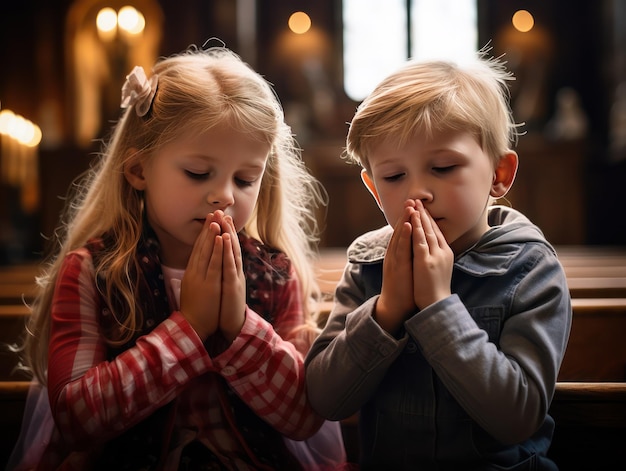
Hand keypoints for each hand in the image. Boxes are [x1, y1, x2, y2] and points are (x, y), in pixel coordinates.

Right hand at [180, 216, 222, 339]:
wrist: (192, 326)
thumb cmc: (194, 309)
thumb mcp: (193, 288)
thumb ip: (196, 276)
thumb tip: (197, 266)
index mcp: (192, 272)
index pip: (198, 249)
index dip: (204, 235)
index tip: (209, 221)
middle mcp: (195, 271)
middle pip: (201, 246)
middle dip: (208, 229)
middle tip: (213, 213)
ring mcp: (201, 277)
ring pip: (207, 252)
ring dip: (211, 235)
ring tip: (215, 219)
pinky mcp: (209, 284)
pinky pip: (214, 263)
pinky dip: (216, 250)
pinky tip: (220, 238)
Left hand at [215, 213, 245, 341]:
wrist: (233, 326)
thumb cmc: (225, 307)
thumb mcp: (222, 287)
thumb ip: (221, 274)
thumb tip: (216, 264)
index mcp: (230, 272)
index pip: (227, 249)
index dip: (223, 234)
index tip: (218, 219)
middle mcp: (234, 272)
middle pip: (231, 247)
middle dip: (226, 229)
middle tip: (222, 212)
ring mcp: (235, 277)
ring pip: (232, 253)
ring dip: (229, 235)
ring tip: (224, 220)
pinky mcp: (233, 285)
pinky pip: (230, 265)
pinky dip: (227, 251)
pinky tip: (225, 240)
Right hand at [375, 202, 417, 333]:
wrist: (394, 306)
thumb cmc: (404, 288)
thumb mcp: (407, 268)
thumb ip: (410, 256)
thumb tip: (417, 247)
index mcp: (397, 254)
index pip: (403, 233)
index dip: (408, 219)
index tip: (413, 206)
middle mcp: (394, 254)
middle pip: (400, 231)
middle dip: (405, 215)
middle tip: (411, 199)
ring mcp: (394, 260)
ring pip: (399, 236)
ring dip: (404, 220)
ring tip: (409, 206)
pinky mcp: (396, 267)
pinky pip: (401, 249)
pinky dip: (404, 236)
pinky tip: (409, 226)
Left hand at [410, 200, 452, 308]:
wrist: (436, 304)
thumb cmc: (435, 289)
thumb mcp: (439, 268)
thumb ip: (436, 256)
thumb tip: (433, 248)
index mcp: (445, 253)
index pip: (437, 232)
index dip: (430, 219)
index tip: (423, 208)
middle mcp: (442, 252)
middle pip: (433, 228)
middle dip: (424, 213)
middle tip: (417, 200)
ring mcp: (434, 256)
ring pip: (426, 232)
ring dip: (419, 217)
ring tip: (413, 204)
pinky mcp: (425, 262)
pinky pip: (419, 242)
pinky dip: (415, 230)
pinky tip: (410, 220)